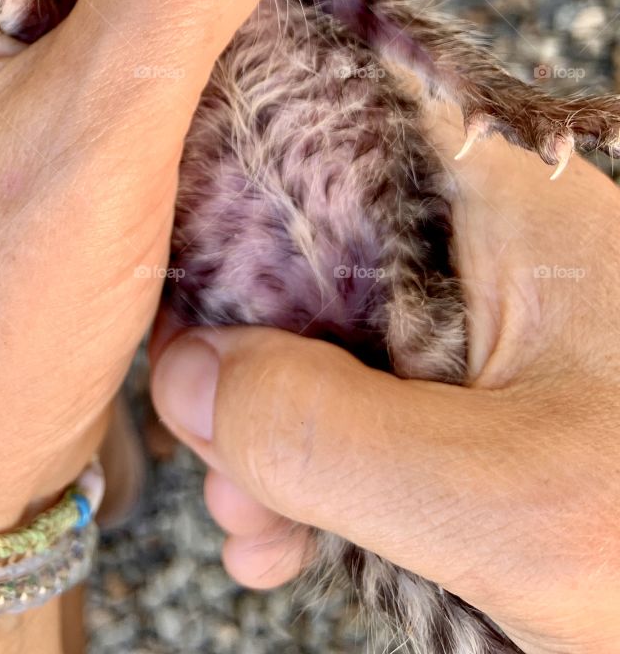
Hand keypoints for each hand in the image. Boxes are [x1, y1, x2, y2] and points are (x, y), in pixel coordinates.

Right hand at [150, 105, 619, 653]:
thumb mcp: (504, 499)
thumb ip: (324, 433)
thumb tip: (186, 381)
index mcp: (501, 200)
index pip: (318, 129)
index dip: (221, 192)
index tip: (161, 285)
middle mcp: (482, 237)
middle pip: (304, 248)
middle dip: (243, 361)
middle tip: (218, 468)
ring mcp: (481, 317)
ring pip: (327, 336)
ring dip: (271, 432)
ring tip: (258, 530)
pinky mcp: (482, 391)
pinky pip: (367, 403)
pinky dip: (318, 468)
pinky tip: (291, 535)